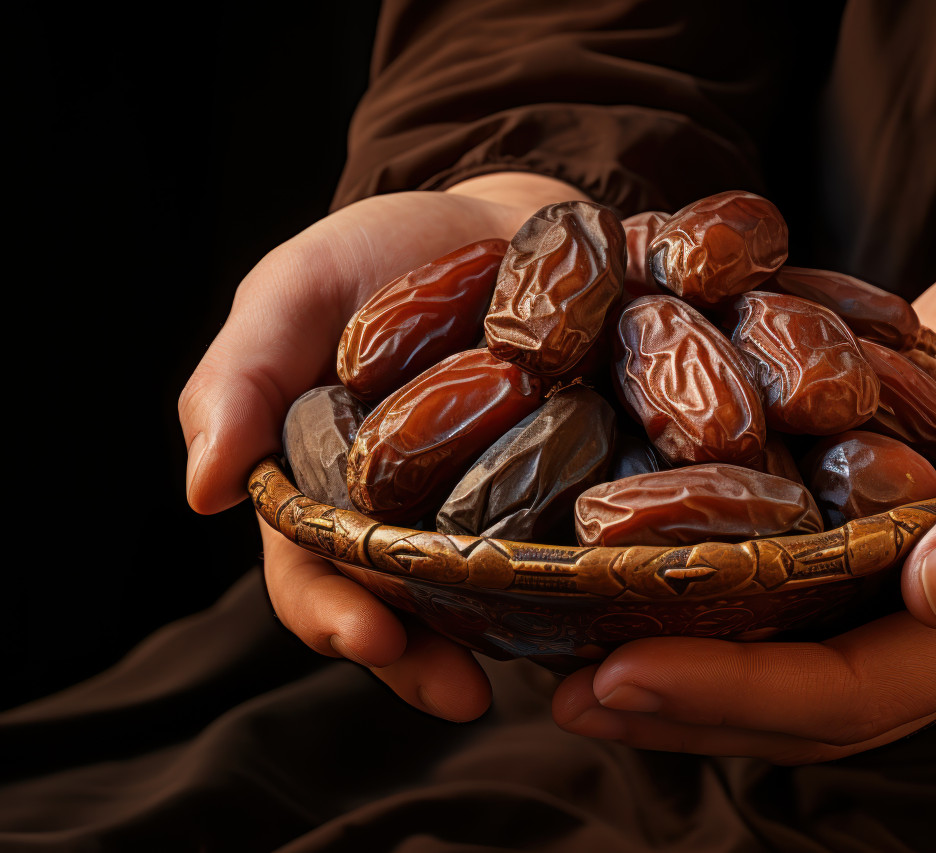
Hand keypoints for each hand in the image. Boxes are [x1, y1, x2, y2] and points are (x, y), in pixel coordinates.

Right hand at [178, 172, 588, 719]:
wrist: (496, 218)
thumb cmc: (378, 256)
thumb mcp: (295, 293)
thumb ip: (239, 380)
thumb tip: (203, 489)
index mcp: (330, 497)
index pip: (315, 578)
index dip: (336, 618)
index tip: (373, 640)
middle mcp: (413, 525)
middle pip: (409, 614)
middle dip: (428, 662)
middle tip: (462, 693)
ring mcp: (499, 515)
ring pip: (499, 598)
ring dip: (519, 636)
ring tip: (552, 659)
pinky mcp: (576, 489)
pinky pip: (582, 537)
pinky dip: (597, 566)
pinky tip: (623, 586)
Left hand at [552, 207, 935, 762]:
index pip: (856, 688)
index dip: (737, 693)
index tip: (620, 673)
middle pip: (801, 696)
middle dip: (682, 698)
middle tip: (563, 688)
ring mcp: (910, 570)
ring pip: (782, 649)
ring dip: (679, 659)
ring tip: (568, 652)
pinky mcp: (878, 513)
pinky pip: (787, 572)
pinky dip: (710, 583)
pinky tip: (634, 562)